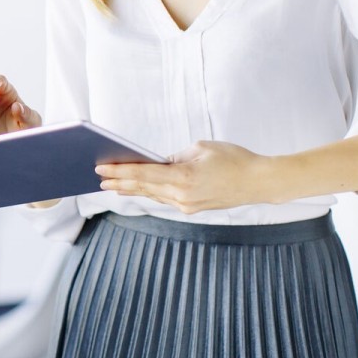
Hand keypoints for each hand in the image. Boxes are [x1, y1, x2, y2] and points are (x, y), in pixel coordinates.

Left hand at [95, 141, 274, 213]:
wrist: (259, 183)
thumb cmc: (233, 159)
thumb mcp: (201, 148)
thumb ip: (176, 157)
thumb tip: (158, 164)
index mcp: (183, 178)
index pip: (143, 174)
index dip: (120, 171)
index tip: (101, 168)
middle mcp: (182, 196)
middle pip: (144, 188)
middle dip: (119, 182)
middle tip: (99, 177)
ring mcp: (187, 205)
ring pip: (153, 195)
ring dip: (132, 190)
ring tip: (112, 184)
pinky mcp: (192, 208)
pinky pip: (165, 199)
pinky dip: (150, 193)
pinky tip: (139, 189)